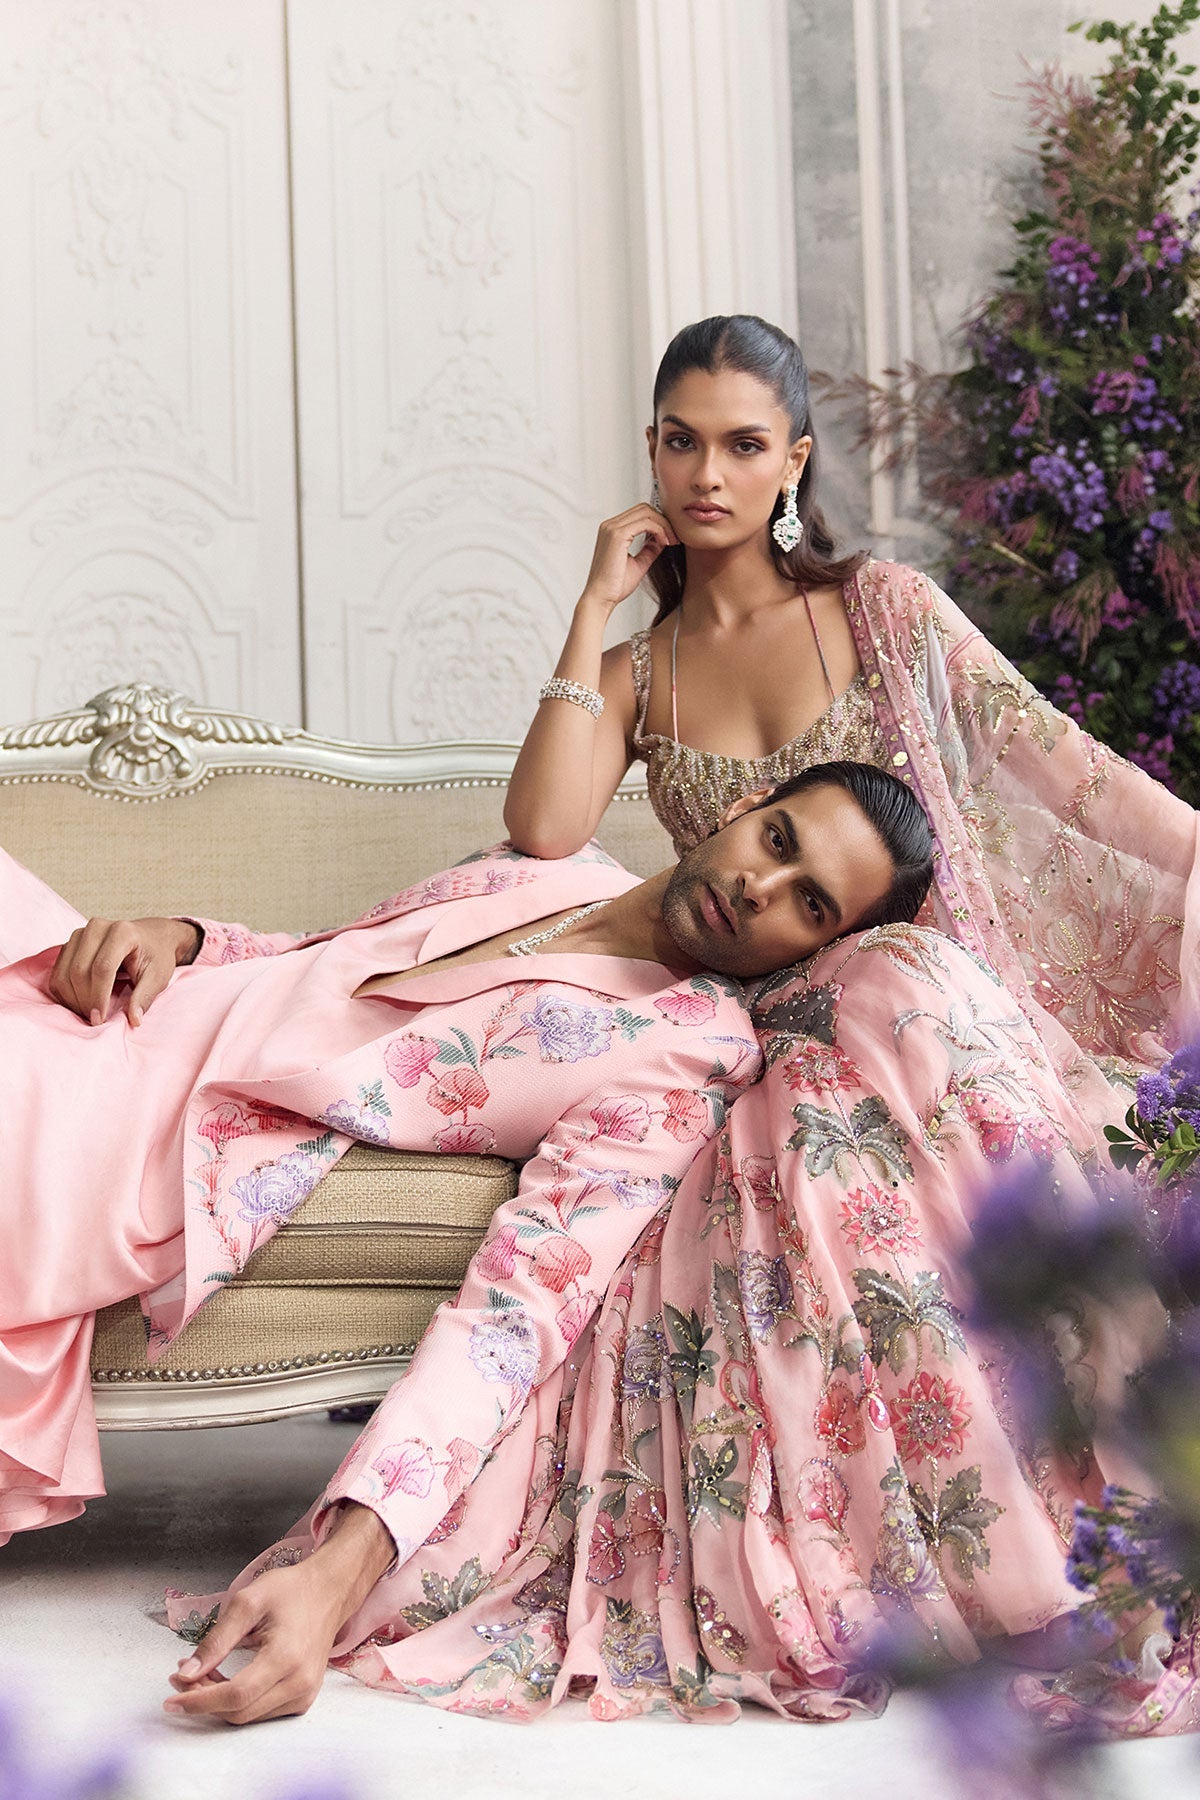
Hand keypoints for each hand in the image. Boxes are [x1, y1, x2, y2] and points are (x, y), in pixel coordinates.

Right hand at [49, 916, 201, 1025]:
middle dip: (84, 1000)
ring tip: (88, 1014)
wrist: (150, 936)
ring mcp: (80, 934)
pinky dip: (63, 993)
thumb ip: (144, 997)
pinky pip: (57, 972)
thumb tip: (134, 1020)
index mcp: (122, 932)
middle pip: (79, 970)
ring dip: (72, 999)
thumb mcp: (157, 977)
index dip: (98, 996)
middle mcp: (97, 927)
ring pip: (64, 972)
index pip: (102, 967)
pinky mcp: (70, 943)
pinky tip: (78, 1004)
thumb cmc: (156, 956)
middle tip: (95, 1020)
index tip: (99, 1020)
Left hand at [164, 1504, 393, 1725]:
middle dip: (203, 1699)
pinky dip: (237, 1702)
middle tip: (182, 1675)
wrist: (329, 1591)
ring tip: (201, 1675)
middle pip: (238, 1712)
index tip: (170, 1698)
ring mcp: (304, 1695)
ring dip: (217, 1702)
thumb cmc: (291, 1590)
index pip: (235, 1695)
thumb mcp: (248, 1602)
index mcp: (286, 1657)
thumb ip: (216, 1639)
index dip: (199, 1700)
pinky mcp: (303, 1698)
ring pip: (247, 1716)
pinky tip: (224, 1681)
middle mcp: (299, 1683)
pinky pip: (261, 1712)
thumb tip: (186, 1672)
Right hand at [579, 503, 677, 612]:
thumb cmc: (614, 586)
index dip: (659, 522)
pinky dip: (659, 530)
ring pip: (646, 512)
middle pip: (644, 508)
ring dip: (664, 525)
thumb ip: (649, 549)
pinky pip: (646, 523)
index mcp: (612, 530)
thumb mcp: (638, 563)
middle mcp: (610, 526)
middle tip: (674, 538)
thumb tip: (662, 539)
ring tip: (671, 541)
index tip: (670, 538)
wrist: (601, 598)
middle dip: (663, 521)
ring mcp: (612, 528)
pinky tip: (665, 543)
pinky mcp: (618, 535)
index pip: (640, 514)